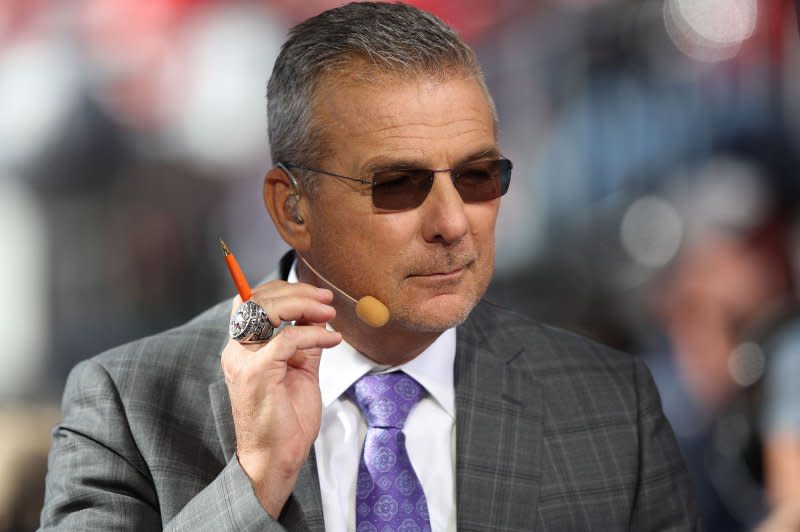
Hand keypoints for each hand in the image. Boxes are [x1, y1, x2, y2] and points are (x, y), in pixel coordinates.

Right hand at [220, 280, 340, 516]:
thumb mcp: (300, 371)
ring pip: (266, 310)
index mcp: (243, 348)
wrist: (276, 459)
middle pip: (258, 299)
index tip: (318, 295)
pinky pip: (287, 338)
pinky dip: (313, 334)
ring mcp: (243, 361)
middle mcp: (236, 350)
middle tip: (327, 300)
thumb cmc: (286, 420)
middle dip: (297, 292)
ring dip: (303, 305)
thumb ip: (305, 343)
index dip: (285, 290)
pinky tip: (331, 340)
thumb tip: (319, 317)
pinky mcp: (257, 373)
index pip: (253, 301)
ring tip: (329, 313)